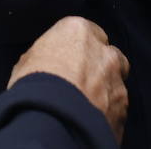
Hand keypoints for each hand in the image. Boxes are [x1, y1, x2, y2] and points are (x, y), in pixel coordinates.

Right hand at [8, 17, 129, 143]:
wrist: (50, 120)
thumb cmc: (34, 85)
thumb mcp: (27, 61)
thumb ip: (46, 56)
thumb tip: (46, 64)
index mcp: (79, 31)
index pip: (87, 32)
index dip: (79, 48)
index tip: (70, 60)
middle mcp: (104, 52)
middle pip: (110, 55)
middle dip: (100, 66)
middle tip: (81, 81)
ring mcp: (117, 81)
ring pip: (117, 83)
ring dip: (105, 90)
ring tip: (85, 105)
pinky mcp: (123, 109)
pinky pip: (117, 108)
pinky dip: (107, 112)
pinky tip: (89, 120)